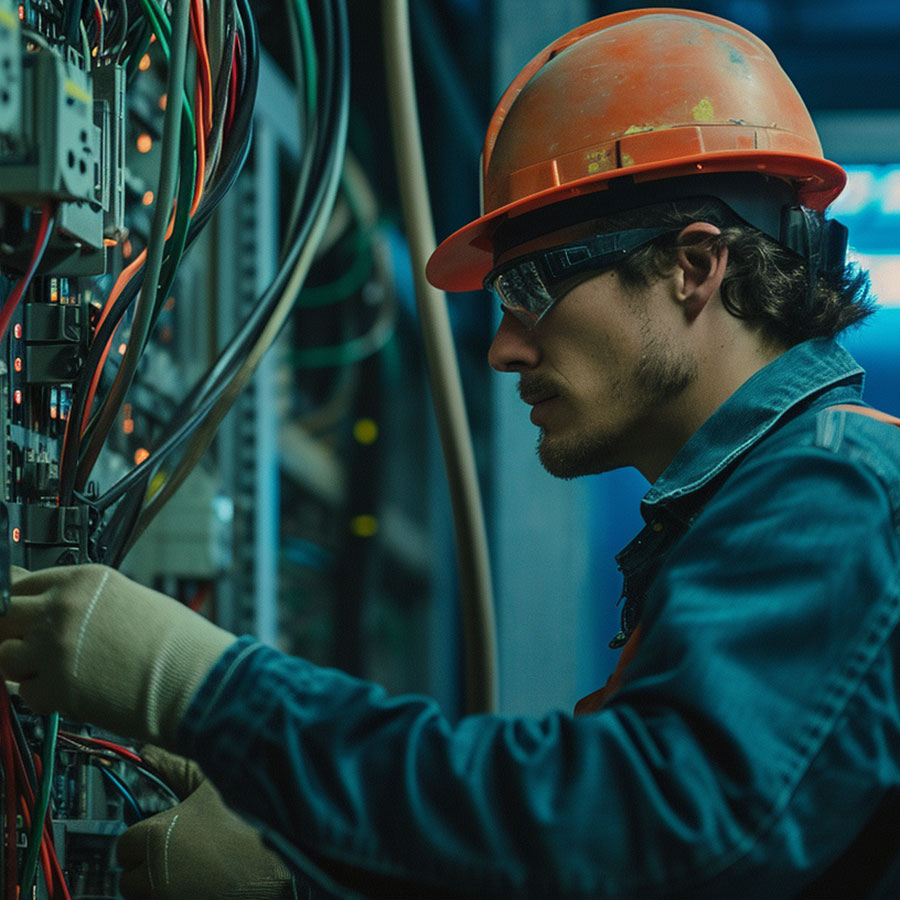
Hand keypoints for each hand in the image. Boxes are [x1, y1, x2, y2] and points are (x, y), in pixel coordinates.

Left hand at [0, 564, 235, 744]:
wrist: (193, 678)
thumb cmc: (175, 642)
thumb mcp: (126, 599)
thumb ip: (82, 599)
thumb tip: (45, 605)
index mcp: (83, 580)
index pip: (19, 583)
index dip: (18, 602)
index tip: (20, 613)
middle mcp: (63, 609)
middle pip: (5, 616)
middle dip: (14, 632)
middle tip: (34, 645)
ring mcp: (54, 648)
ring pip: (6, 656)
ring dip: (25, 666)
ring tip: (61, 670)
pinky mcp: (54, 688)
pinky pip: (25, 692)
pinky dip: (44, 695)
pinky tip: (75, 689)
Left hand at [117, 745, 294, 899]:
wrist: (270, 865)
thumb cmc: (238, 825)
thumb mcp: (206, 788)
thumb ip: (171, 768)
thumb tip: (144, 752)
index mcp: (153, 835)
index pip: (123, 847)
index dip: (144, 842)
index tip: (166, 839)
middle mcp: (151, 870)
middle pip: (129, 877)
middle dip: (149, 869)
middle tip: (181, 857)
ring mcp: (162, 898)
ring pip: (142, 896)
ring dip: (158, 889)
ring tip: (191, 874)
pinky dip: (172, 899)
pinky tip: (196, 889)